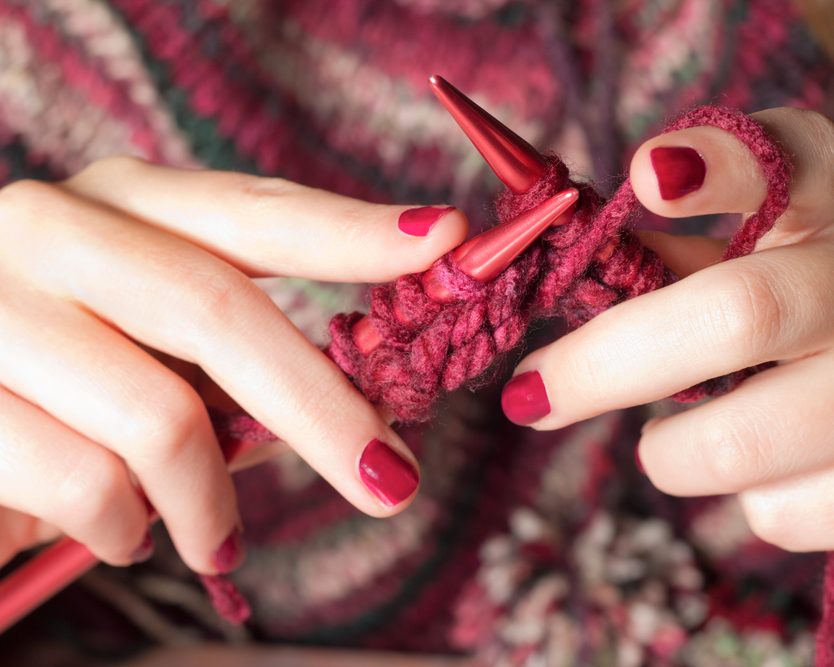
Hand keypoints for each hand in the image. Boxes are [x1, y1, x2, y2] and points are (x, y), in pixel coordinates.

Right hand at [0, 157, 467, 570]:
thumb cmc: (66, 396)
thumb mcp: (153, 352)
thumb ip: (237, 352)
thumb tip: (365, 397)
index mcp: (120, 205)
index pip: (254, 212)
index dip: (352, 230)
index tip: (443, 239)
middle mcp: (51, 230)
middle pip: (221, 312)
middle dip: (323, 411)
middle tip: (391, 483)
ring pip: (159, 415)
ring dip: (207, 502)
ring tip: (213, 538)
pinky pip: (89, 484)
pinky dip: (128, 529)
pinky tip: (124, 534)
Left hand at [500, 108, 833, 554]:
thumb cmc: (831, 326)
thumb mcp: (773, 268)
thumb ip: (676, 265)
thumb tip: (562, 289)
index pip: (797, 156)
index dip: (717, 161)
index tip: (645, 178)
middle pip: (734, 317)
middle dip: (601, 366)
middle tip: (530, 395)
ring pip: (735, 448)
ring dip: (673, 454)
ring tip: (703, 434)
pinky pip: (780, 517)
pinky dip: (751, 504)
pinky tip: (792, 473)